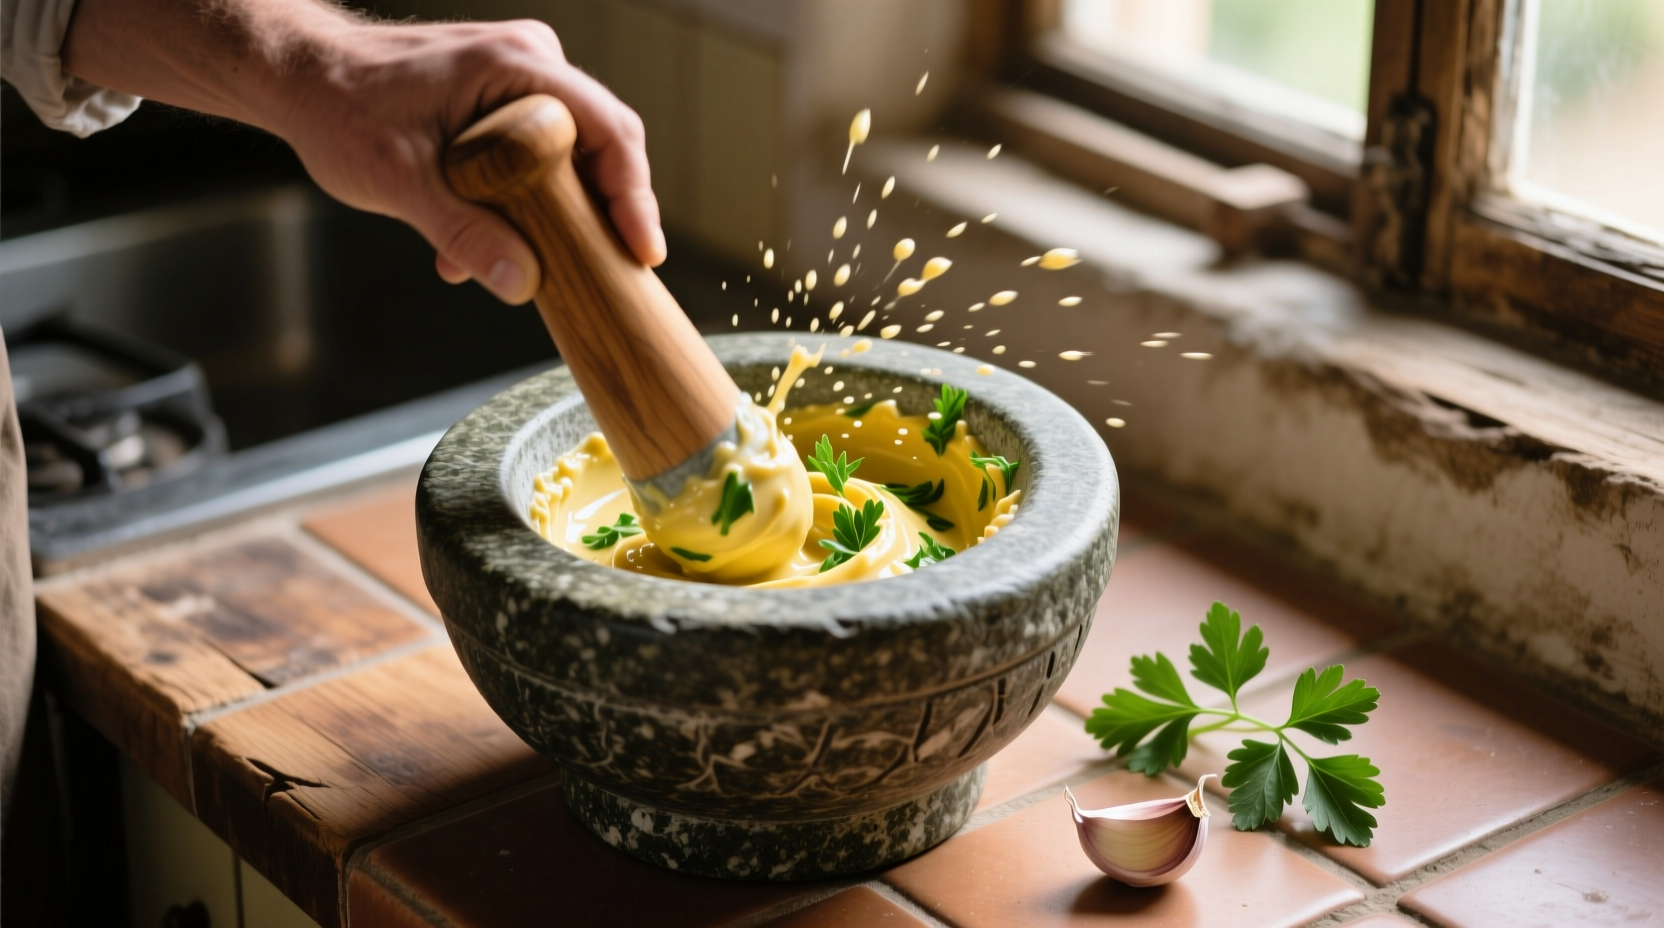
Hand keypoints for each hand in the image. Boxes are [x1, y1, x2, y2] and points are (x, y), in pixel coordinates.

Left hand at [277, 18, 664, 303]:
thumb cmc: (340, 107)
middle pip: (603, 141)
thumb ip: (464, 233)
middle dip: (607, 212)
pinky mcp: (505, 93)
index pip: (608, 129)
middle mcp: (530, 58)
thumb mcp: (401, 182)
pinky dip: (533, 197)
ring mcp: (521, 72)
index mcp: (515, 65)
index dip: (634, 196)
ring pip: (574, 150)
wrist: (301, 75)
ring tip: (546, 265)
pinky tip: (498, 241)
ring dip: (563, 211)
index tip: (642, 251)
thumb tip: (521, 284)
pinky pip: (544, 147)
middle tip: (618, 270)